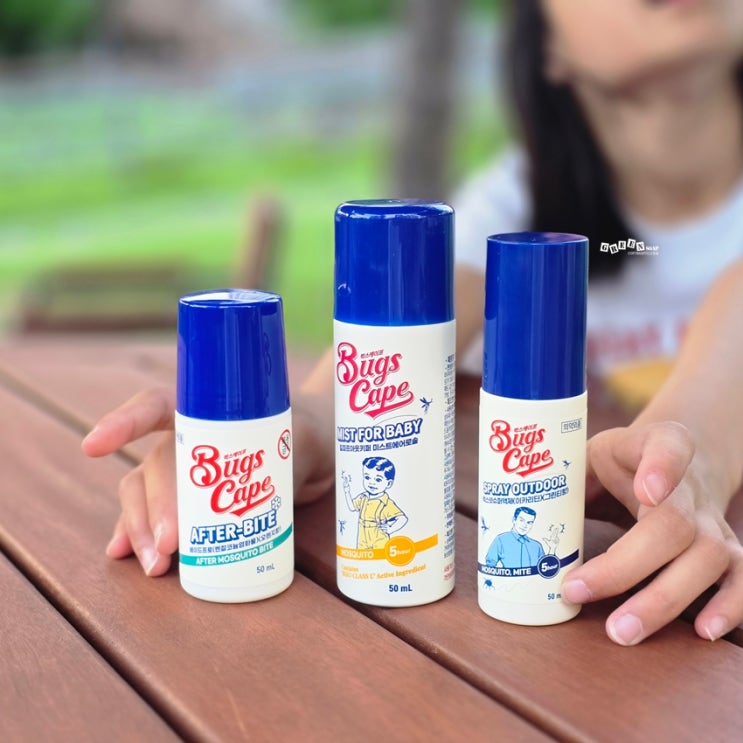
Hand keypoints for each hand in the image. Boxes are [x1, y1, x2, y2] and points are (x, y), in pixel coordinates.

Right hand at [82, 387, 333, 576]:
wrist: (315, 456)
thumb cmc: (306, 435)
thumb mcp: (304, 435)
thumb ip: (289, 448)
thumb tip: (267, 482)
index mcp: (205, 411)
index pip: (156, 407)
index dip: (124, 423)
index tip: (94, 445)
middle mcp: (185, 440)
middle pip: (156, 467)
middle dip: (156, 506)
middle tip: (171, 542)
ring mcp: (182, 474)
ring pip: (144, 495)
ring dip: (141, 529)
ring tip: (155, 564)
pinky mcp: (189, 505)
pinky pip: (151, 517)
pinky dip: (136, 535)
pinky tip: (126, 556)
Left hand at [562, 421, 742, 644]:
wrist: (670, 468)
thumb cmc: (616, 463)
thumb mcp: (586, 453)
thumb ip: (561, 478)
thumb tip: (522, 519)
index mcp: (652, 447)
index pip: (668, 444)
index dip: (662, 466)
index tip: (648, 490)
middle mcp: (690, 488)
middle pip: (672, 525)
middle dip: (625, 566)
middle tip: (576, 592)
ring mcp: (712, 521)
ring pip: (707, 558)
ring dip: (663, 598)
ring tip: (622, 631)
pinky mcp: (726, 551)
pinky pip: (741, 579)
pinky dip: (730, 606)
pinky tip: (702, 631)